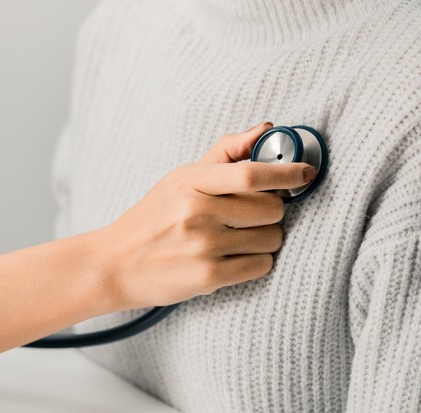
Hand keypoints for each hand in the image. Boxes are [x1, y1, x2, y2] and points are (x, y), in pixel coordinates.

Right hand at [97, 122, 317, 309]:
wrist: (114, 264)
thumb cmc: (152, 219)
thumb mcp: (179, 179)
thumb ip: (224, 154)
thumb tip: (266, 128)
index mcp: (191, 181)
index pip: (252, 173)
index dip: (287, 172)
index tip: (305, 173)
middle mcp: (197, 212)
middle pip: (272, 209)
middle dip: (271, 213)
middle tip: (251, 216)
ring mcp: (202, 246)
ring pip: (271, 239)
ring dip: (264, 239)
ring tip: (236, 240)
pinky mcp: (207, 276)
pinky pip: (261, 266)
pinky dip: (255, 262)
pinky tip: (232, 258)